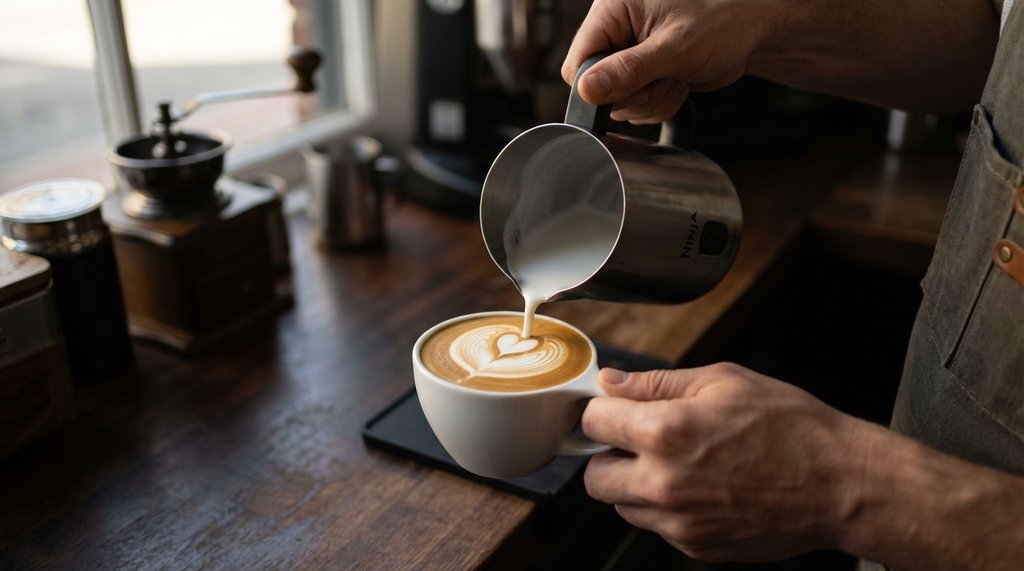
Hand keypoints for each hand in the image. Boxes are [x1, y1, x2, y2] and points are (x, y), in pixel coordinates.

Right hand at [561, 0, 770, 123]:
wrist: (751, 34)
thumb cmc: (723, 23)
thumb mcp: (675, 47)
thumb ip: (629, 70)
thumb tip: (587, 90)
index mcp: (613, 9)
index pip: (579, 60)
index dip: (599, 83)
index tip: (632, 86)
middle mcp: (616, 29)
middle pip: (596, 85)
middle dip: (633, 94)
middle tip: (664, 79)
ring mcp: (628, 53)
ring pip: (616, 100)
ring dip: (648, 101)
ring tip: (675, 79)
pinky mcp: (641, 72)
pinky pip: (634, 105)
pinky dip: (656, 105)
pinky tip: (676, 84)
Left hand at [582, 363, 860, 561]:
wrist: (840, 483)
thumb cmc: (790, 426)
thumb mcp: (722, 381)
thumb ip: (655, 384)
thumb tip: (611, 383)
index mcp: (666, 433)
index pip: (593, 422)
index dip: (604, 410)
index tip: (615, 408)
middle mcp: (664, 484)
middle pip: (593, 476)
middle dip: (609, 454)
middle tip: (639, 439)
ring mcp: (679, 523)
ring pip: (622, 505)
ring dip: (635, 484)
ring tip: (678, 463)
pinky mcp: (695, 547)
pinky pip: (656, 526)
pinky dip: (665, 508)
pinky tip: (701, 486)